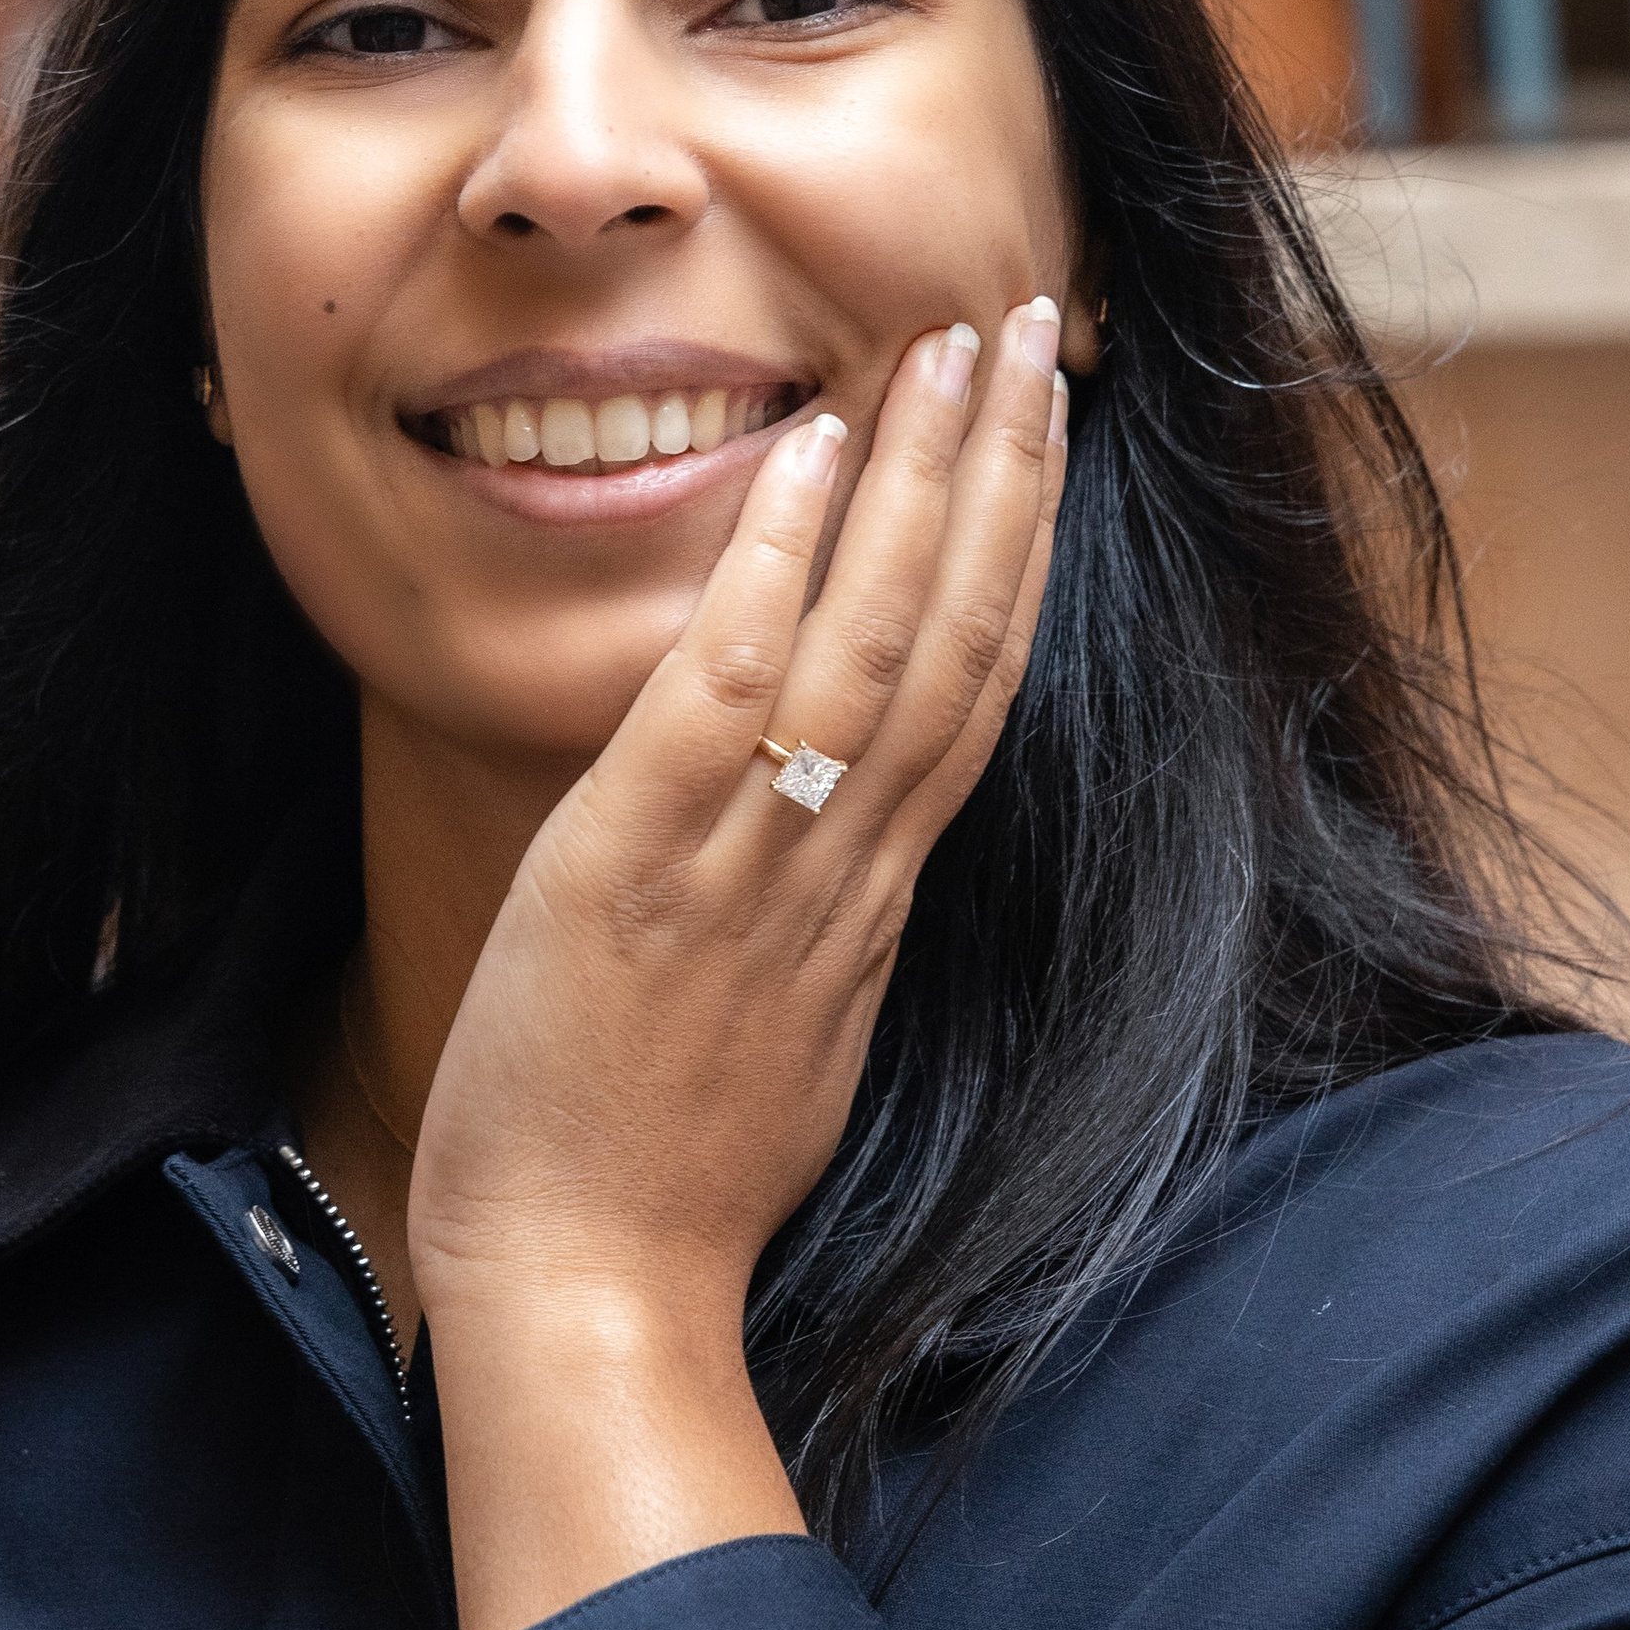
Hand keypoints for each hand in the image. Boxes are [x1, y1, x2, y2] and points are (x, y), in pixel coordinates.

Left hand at [409, 303, 1069, 1629]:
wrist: (592, 1298)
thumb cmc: (659, 1185)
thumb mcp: (774, 1040)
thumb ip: (809, 930)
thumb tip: (831, 857)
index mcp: (870, 906)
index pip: (972, 698)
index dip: (1014, 557)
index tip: (1038, 440)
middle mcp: (843, 869)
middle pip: (964, 641)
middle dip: (1006, 477)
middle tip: (1036, 330)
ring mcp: (754, 862)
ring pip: (882, 643)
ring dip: (927, 481)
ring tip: (960, 343)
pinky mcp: (644, 865)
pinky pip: (733, 694)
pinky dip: (777, 565)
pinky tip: (802, 454)